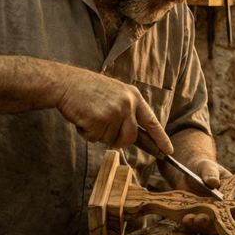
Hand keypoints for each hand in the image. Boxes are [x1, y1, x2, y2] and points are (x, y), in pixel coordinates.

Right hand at [56, 70, 172, 153]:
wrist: (66, 83)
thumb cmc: (87, 90)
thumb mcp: (115, 94)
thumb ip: (126, 111)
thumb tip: (132, 137)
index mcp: (133, 96)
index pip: (151, 121)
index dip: (161, 138)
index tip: (168, 151)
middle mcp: (128, 103)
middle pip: (129, 138)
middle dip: (116, 139)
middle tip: (101, 124)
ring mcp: (114, 111)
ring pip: (111, 140)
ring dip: (98, 134)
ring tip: (90, 115)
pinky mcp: (100, 119)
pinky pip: (95, 138)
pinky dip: (86, 132)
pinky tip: (82, 116)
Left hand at [178, 159, 232, 234]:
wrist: (188, 174)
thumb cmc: (203, 168)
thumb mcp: (207, 167)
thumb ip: (210, 173)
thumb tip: (214, 182)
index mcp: (231, 194)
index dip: (231, 213)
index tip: (220, 212)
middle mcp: (223, 208)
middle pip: (222, 221)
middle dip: (211, 223)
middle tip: (200, 218)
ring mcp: (211, 214)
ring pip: (209, 227)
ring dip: (200, 226)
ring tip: (189, 219)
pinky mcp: (198, 218)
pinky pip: (196, 226)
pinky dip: (191, 225)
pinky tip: (185, 219)